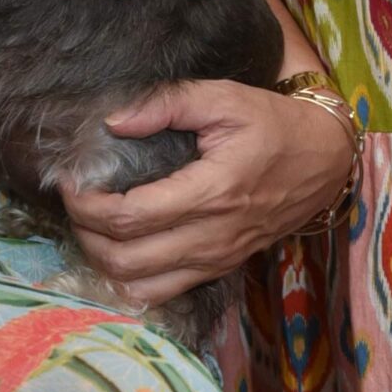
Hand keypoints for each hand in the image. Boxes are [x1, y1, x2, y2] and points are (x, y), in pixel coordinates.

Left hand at [64, 80, 355, 304]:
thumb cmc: (270, 123)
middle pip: (126, 261)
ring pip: (139, 287)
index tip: (69, 181)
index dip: (88, 205)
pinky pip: (161, 294)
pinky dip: (128, 280)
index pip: (132, 217)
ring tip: (89, 225)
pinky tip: (118, 249)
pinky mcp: (218, 269)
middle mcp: (212, 237)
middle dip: (85, 234)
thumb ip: (167, 104)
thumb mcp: (223, 97)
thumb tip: (113, 120)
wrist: (322, 161)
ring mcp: (216, 260)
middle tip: (73, 200)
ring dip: (102, 262)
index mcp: (212, 192)